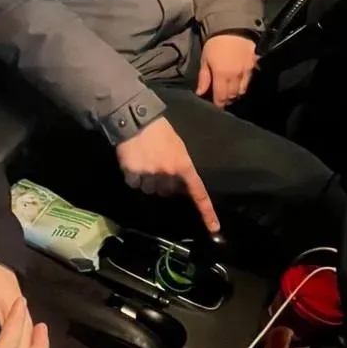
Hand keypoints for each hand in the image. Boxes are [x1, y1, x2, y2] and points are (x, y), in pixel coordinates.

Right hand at [116, 116, 220, 233]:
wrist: (136, 119)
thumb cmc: (160, 131)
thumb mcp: (178, 147)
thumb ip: (181, 167)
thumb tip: (178, 186)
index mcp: (184, 166)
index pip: (198, 193)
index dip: (207, 212)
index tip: (214, 228)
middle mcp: (169, 174)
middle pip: (167, 191)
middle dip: (163, 182)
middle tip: (157, 164)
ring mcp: (150, 175)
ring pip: (150, 190)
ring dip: (147, 181)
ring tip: (144, 161)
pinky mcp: (133, 174)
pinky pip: (135, 184)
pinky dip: (133, 177)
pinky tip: (134, 162)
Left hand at [196, 34, 257, 108]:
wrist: (232, 26)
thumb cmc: (214, 43)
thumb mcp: (205, 60)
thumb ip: (204, 78)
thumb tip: (200, 93)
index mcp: (222, 75)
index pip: (221, 97)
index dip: (219, 104)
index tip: (216, 106)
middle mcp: (236, 76)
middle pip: (233, 95)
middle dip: (227, 99)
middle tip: (222, 98)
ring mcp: (247, 71)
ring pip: (242, 90)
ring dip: (236, 93)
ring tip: (230, 91)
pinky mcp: (255, 64)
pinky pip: (250, 80)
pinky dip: (244, 84)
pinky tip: (239, 81)